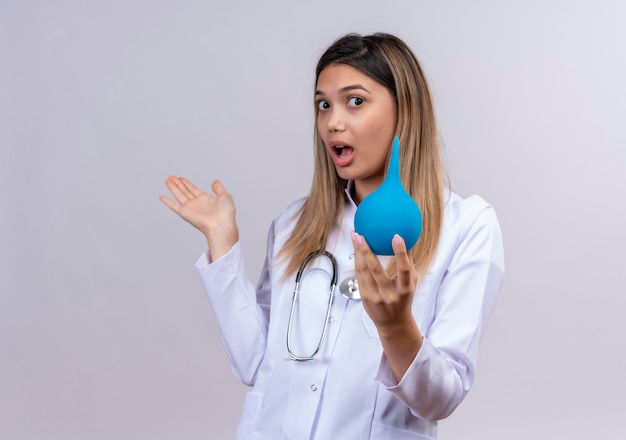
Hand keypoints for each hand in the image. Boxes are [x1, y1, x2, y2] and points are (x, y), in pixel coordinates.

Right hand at [160, 176, 238, 259]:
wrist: (221, 224)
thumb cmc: (226, 213)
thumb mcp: (225, 196)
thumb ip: (219, 188)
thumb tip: (215, 181)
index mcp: (206, 199)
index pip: (193, 189)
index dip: (186, 183)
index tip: (180, 178)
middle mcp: (197, 204)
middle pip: (184, 191)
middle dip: (178, 184)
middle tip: (171, 177)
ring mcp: (190, 208)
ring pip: (179, 195)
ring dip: (173, 187)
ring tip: (167, 180)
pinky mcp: (185, 213)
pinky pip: (174, 206)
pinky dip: (167, 202)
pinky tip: (162, 196)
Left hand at [352, 231, 422, 380]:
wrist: (393, 323)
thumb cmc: (403, 298)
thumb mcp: (410, 283)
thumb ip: (408, 263)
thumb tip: (407, 239)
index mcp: (404, 289)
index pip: (403, 269)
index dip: (400, 253)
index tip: (397, 236)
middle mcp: (389, 294)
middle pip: (376, 270)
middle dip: (366, 251)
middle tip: (360, 235)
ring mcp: (375, 296)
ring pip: (363, 271)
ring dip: (357, 253)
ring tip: (355, 236)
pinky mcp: (365, 297)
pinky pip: (359, 276)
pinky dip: (357, 261)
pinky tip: (355, 250)